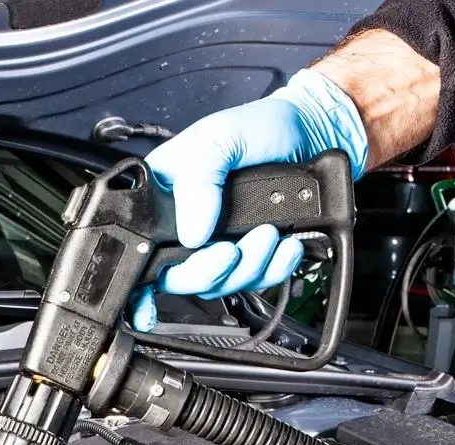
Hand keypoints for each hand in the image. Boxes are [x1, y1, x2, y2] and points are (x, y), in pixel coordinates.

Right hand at [130, 68, 368, 330]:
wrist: (312, 134)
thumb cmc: (261, 126)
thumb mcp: (219, 136)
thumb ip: (198, 179)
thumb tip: (191, 232)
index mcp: (162, 197)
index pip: (142, 248)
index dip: (142, 283)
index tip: (148, 306)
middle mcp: (185, 225)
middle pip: (181, 278)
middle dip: (211, 271)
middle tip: (232, 249)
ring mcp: (219, 243)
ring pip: (221, 284)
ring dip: (249, 266)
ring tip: (269, 232)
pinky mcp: (252, 253)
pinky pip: (257, 280)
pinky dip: (275, 268)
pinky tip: (286, 244)